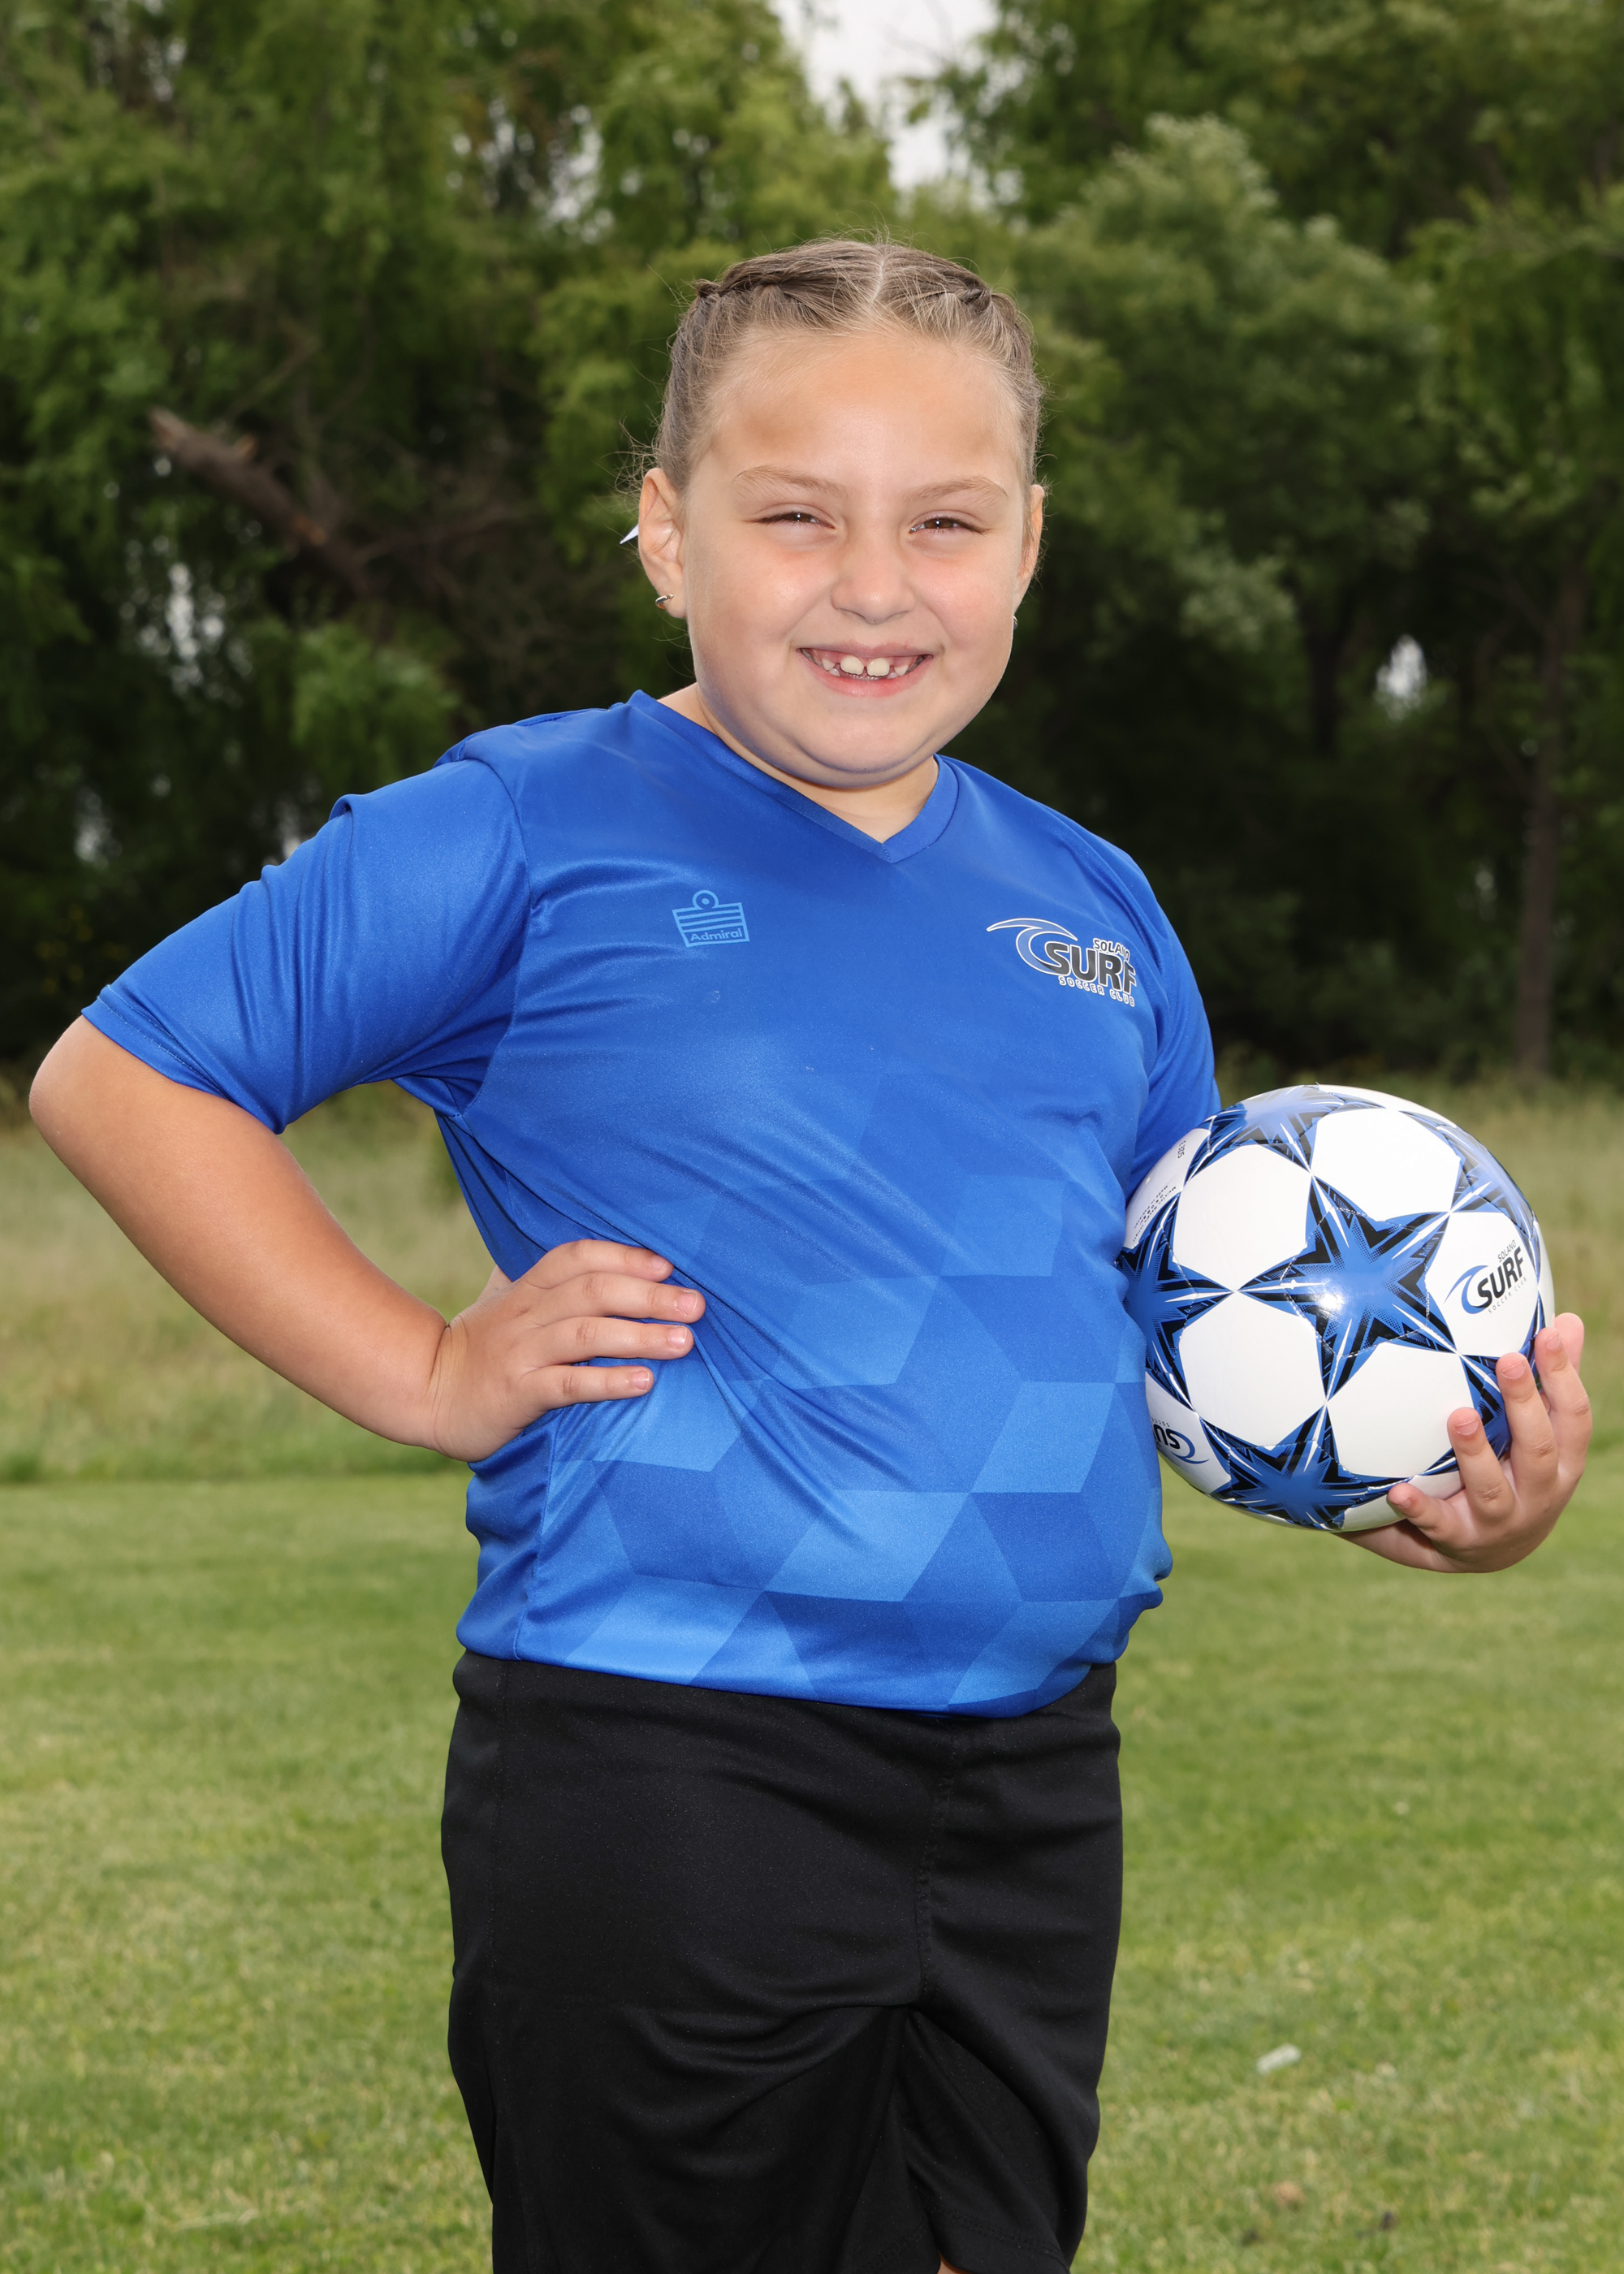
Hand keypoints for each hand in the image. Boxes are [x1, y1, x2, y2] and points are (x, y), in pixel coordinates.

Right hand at [424, 1240, 704, 1461]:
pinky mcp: (518, 1393)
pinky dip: (609, 1381)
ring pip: (586, 1334)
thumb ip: (539, 1278)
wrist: (424, 1392)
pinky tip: (644, 1381)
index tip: (668, 1266)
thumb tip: (589, 1254)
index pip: (578, 1257)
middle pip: (593, 1292)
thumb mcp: (502, 1301)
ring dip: (640, 1336)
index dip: (624, 1257)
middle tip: (697, 1305)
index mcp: (526, 1287)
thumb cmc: (479, 1346)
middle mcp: (526, 1313)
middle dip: (649, 1296)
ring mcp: (521, 1352)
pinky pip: (569, 1384)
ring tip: (685, 1342)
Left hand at [1350, 1314, 1590, 1571]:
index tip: (1547, 1334)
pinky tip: (1398, 1492)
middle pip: (1538, 1448)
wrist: (1483, 1547)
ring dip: (1476, 1454)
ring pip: (1492, 1490)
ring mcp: (1500, 1523)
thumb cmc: (1514, 1473)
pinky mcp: (1459, 1542)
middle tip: (1508, 1360)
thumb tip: (1568, 1321)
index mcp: (1561, 1463)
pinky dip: (1419, 1510)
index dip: (1564, 1376)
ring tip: (1459, 1416)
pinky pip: (1438, 1525)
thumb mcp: (1537, 1434)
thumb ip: (1548, 1384)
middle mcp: (1539, 1495)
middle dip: (1524, 1404)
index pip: (1572, 1418)